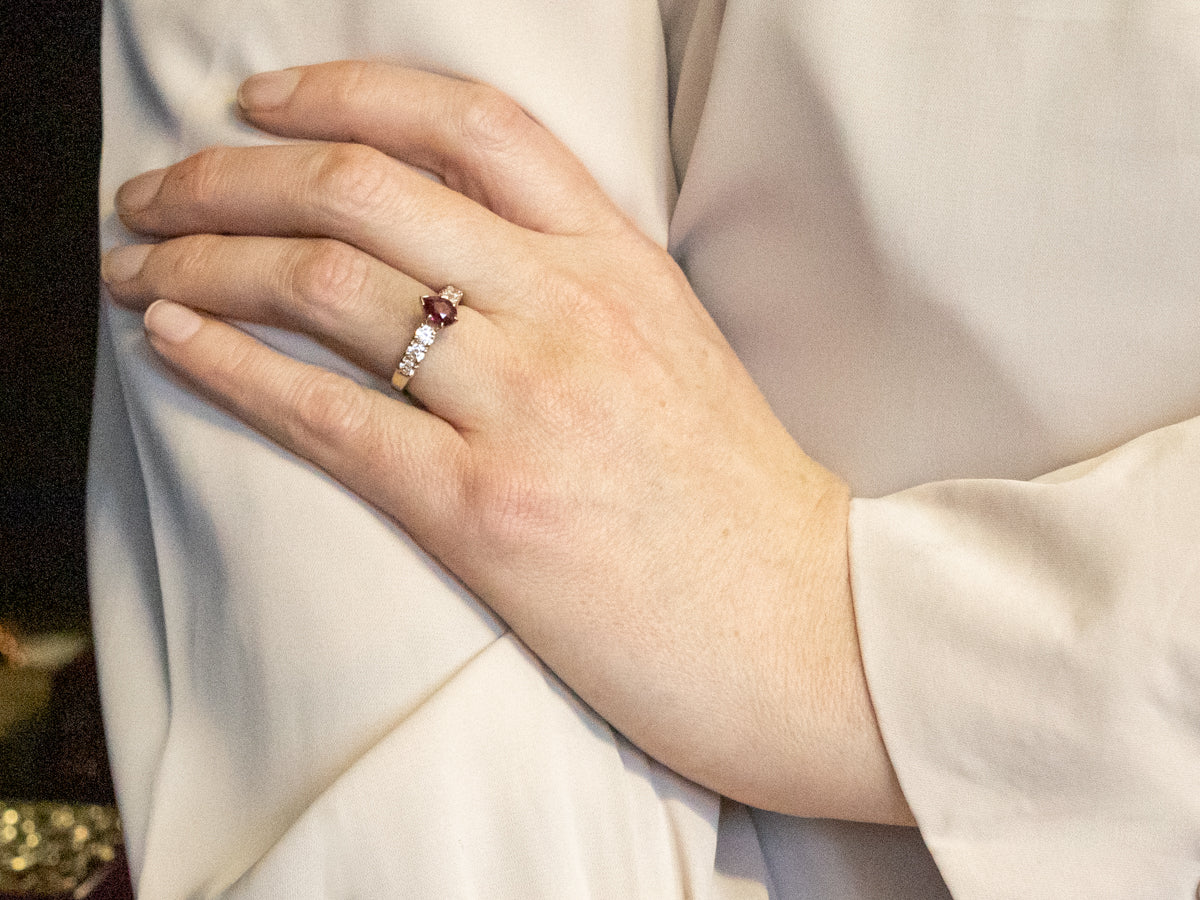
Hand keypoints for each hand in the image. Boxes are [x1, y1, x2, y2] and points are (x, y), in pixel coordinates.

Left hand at [104, 61, 910, 823]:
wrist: (811, 629)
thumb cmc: (741, 504)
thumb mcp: (678, 352)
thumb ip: (581, 291)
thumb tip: (465, 261)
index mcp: (622, 264)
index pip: (469, 122)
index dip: (345, 91)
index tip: (265, 102)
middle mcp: (571, 312)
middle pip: (364, 189)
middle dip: (230, 176)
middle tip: (158, 193)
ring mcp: (530, 408)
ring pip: (328, 286)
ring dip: (204, 261)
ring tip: (140, 265)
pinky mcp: (491, 513)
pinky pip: (332, 415)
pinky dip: (233, 365)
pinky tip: (175, 340)